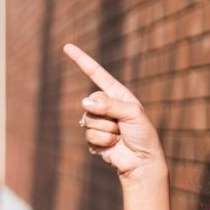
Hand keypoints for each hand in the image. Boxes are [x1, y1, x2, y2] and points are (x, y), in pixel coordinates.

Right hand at [63, 43, 165, 180]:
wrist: (142, 161)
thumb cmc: (143, 135)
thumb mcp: (131, 113)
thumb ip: (109, 105)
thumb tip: (84, 102)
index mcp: (117, 94)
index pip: (96, 73)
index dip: (81, 60)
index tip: (67, 47)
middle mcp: (106, 106)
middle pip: (91, 102)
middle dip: (106, 115)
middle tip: (121, 126)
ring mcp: (99, 122)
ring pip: (88, 120)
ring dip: (106, 131)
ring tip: (119, 137)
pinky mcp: (94, 138)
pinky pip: (88, 136)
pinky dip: (102, 142)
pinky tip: (113, 146)